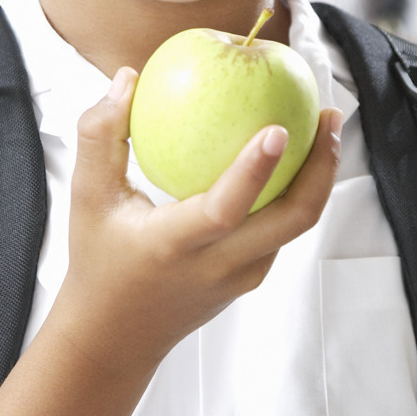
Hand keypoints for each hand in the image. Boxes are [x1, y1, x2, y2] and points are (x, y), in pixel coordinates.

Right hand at [56, 67, 341, 371]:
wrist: (115, 338)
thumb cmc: (99, 261)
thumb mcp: (87, 199)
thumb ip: (101, 136)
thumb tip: (128, 78)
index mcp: (175, 246)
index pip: (224, 210)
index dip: (255, 170)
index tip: (279, 128)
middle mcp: (217, 265)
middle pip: (291, 220)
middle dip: (322, 166)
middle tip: (329, 114)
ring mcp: (242, 276)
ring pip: (297, 226)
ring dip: (319, 176)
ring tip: (325, 125)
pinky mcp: (252, 277)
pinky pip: (284, 230)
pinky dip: (298, 191)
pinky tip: (297, 156)